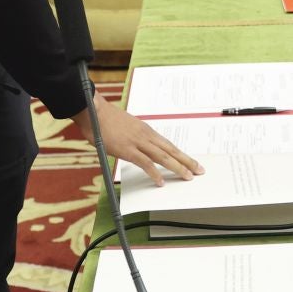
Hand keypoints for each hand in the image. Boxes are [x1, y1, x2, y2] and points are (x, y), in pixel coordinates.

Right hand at [78, 95, 202, 185]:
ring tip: (187, 177)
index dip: (181, 154)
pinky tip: (161, 181)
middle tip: (199, 170)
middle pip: (171, 150)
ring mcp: (137, 142)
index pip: (168, 144)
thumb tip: (137, 147)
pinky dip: (154, 173)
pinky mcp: (127, 149)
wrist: (93, 110)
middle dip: (186, 161)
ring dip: (177, 167)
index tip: (191, 161)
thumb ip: (133, 137)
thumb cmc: (105, 119)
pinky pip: (144, 163)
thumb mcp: (125, 128)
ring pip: (163, 157)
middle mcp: (146, 135)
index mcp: (146, 130)